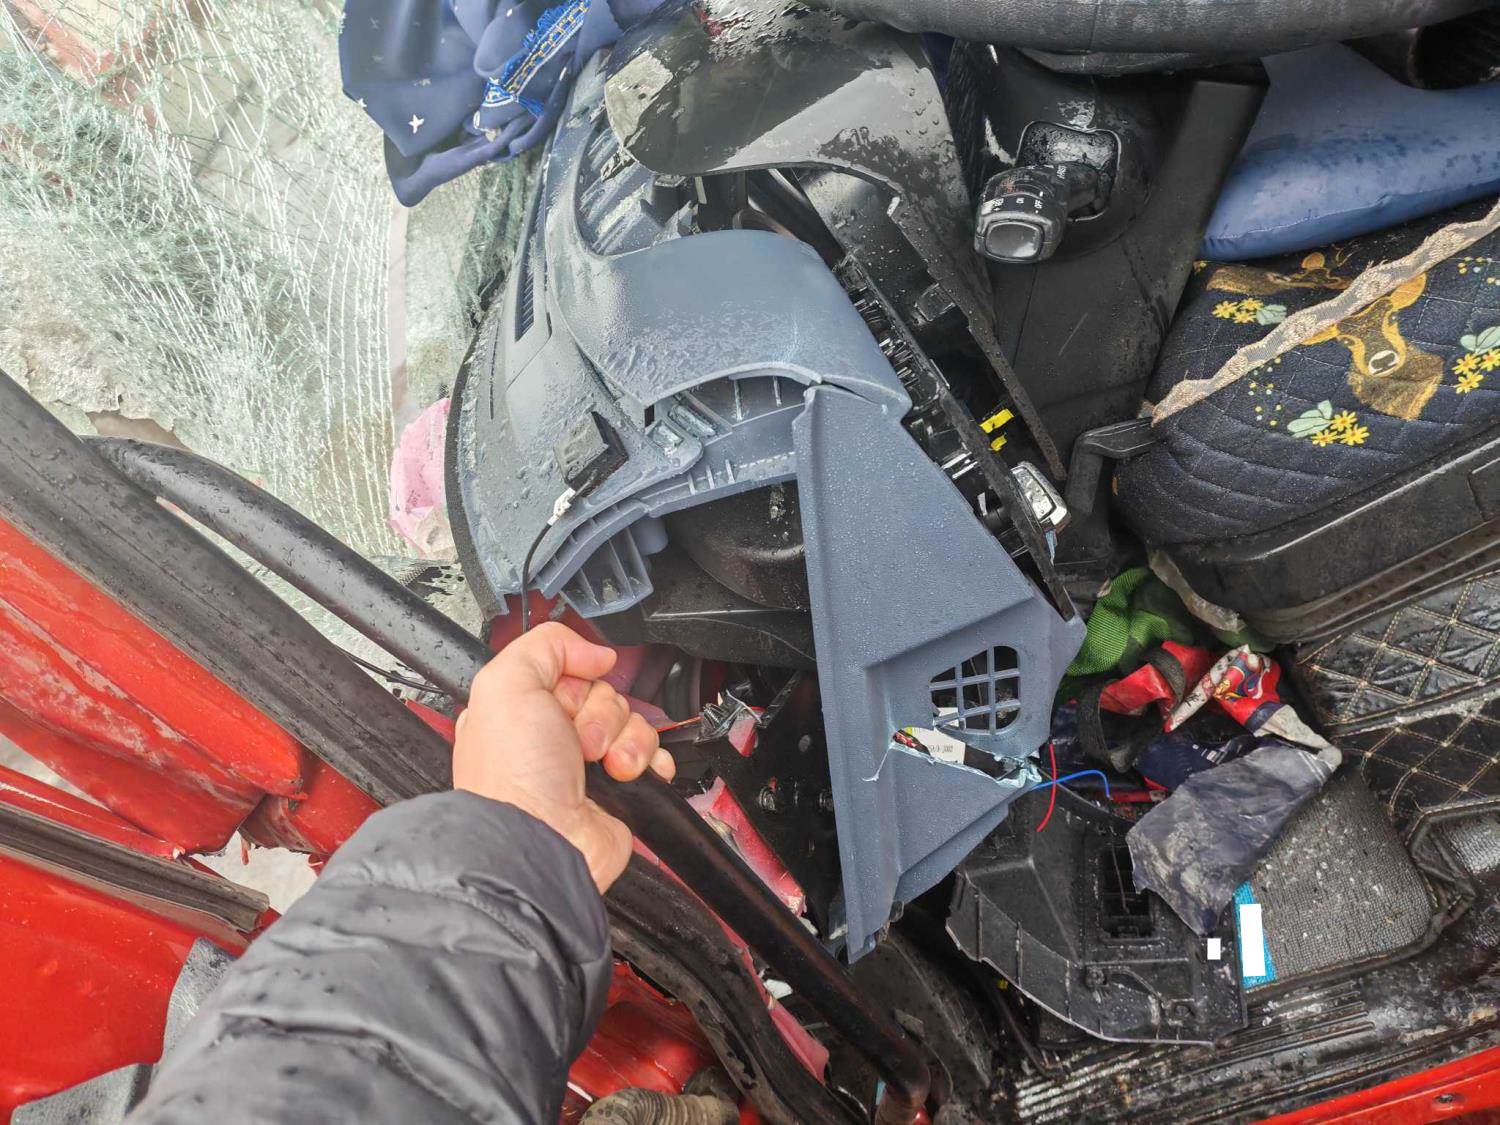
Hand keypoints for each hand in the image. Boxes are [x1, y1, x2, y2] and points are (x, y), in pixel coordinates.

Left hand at [452, 622, 674, 891]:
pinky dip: (651, 761)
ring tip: (604, 766)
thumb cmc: (512, 777)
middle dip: (602, 714)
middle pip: (606, 694)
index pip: (570, 670)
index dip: (575, 680)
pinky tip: (630, 773)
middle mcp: (555, 736)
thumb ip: (545, 646)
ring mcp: (589, 765)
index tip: (563, 699)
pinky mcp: (620, 790)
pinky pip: (654, 756)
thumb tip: (595, 653)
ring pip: (634, 722)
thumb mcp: (506, 685)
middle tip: (581, 743)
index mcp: (524, 710)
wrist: (542, 841)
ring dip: (627, 740)